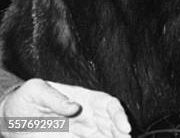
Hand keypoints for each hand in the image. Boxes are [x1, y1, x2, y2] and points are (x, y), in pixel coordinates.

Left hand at [0, 79, 130, 137]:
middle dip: (121, 132)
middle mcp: (85, 113)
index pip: (107, 103)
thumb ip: (55, 97)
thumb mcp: (36, 91)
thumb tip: (74, 107)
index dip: (118, 114)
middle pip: (111, 121)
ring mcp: (80, 129)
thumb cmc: (25, 98)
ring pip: (105, 134)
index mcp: (81, 97)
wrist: (11, 116)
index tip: (124, 128)